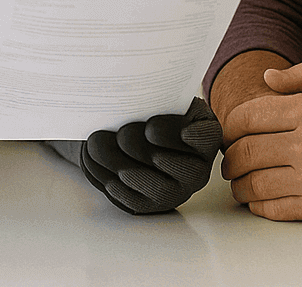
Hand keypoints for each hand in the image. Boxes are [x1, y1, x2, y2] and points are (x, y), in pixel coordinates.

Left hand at [81, 98, 220, 214]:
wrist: (135, 131)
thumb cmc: (154, 109)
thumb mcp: (167, 97)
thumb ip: (165, 94)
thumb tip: (149, 97)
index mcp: (206, 138)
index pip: (206, 138)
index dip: (183, 135)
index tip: (152, 127)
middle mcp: (198, 171)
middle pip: (179, 167)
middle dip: (144, 149)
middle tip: (121, 133)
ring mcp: (176, 192)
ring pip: (155, 188)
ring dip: (122, 165)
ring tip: (98, 143)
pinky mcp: (151, 205)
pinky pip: (134, 201)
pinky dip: (111, 181)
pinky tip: (95, 161)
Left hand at [220, 61, 301, 222]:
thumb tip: (266, 77)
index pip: (248, 117)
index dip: (231, 124)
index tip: (231, 130)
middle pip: (245, 152)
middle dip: (229, 155)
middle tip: (230, 156)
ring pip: (253, 183)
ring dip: (237, 182)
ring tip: (239, 178)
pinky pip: (271, 208)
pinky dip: (255, 203)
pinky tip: (256, 196)